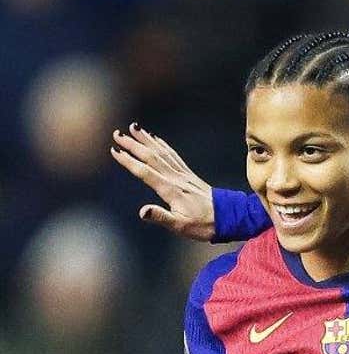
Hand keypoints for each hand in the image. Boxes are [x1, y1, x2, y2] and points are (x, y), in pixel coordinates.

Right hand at [110, 123, 215, 240]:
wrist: (229, 218)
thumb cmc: (203, 225)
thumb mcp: (180, 226)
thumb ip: (161, 217)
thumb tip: (143, 211)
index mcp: (171, 190)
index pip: (146, 172)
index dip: (129, 162)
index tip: (115, 151)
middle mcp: (177, 178)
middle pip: (152, 157)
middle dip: (134, 145)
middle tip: (117, 133)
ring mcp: (184, 175)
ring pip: (162, 153)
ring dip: (147, 140)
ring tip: (134, 128)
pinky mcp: (189, 175)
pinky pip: (174, 156)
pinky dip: (163, 145)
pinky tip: (156, 139)